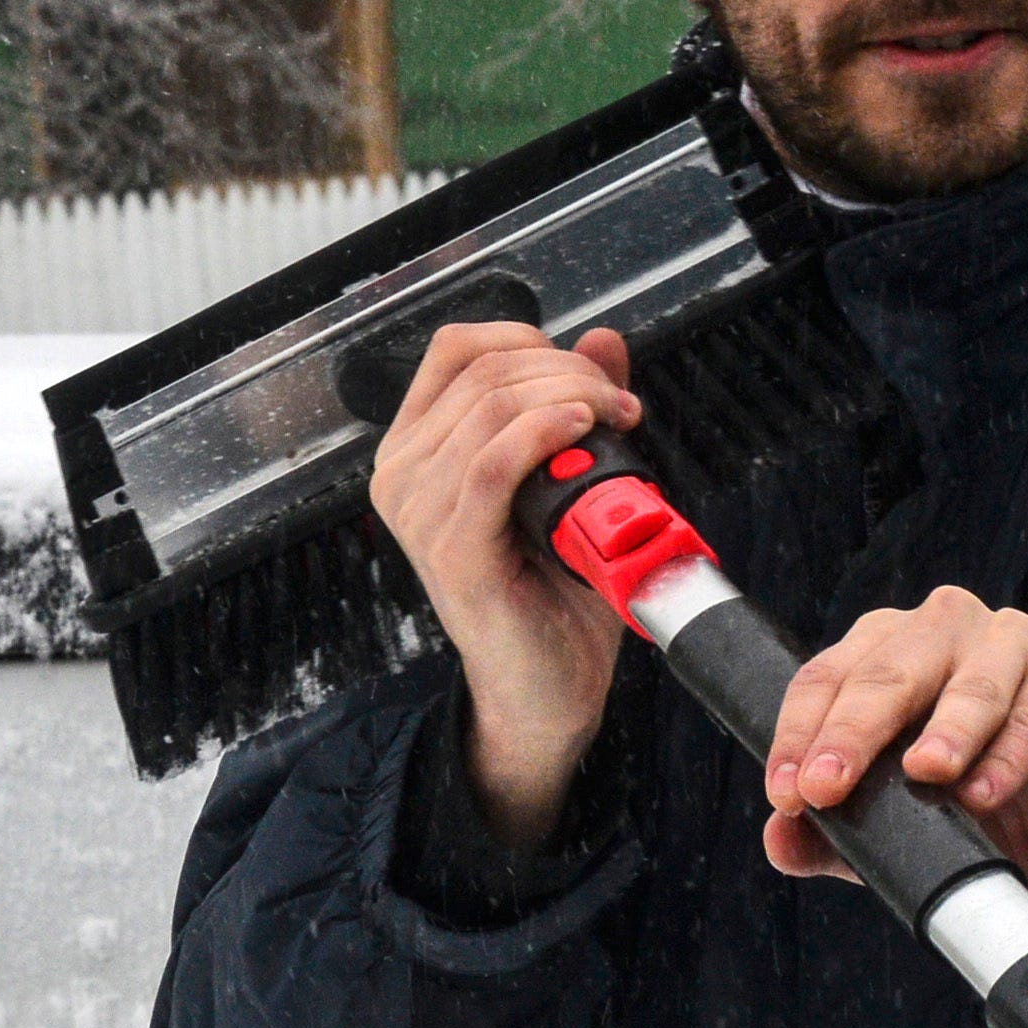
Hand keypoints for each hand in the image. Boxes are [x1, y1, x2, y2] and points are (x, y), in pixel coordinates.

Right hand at [366, 321, 641, 849]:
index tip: (592, 373)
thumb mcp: (573, 479)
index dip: (529, 341)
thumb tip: (602, 338)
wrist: (549, 689)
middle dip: (568, 372)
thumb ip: (579, 406)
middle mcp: (403, 474)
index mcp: (420, 449)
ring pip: (493, 408)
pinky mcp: (452, 550)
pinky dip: (544, 433)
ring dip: (572, 399)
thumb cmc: (555, 590)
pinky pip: (492, 464)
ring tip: (620, 423)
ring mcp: (420, 513)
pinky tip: (585, 429)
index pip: (457, 349)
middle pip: (485, 372)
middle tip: (624, 406)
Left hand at [767, 585, 1027, 891]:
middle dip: (853, 730)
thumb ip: (835, 836)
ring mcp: (1012, 647)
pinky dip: (1010, 754)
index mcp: (888, 651)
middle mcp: (944, 632)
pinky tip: (987, 792)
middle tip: (828, 785)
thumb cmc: (985, 804)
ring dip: (945, 730)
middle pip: (889, 670)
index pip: (826, 677)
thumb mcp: (899, 828)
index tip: (789, 794)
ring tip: (924, 774)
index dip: (799, 734)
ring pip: (969, 681)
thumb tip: (780, 840)